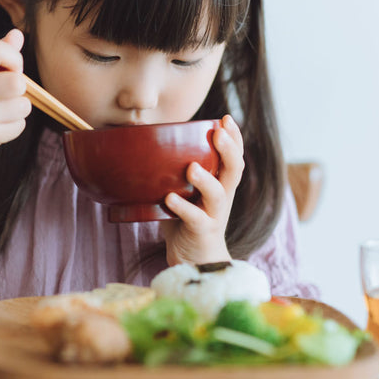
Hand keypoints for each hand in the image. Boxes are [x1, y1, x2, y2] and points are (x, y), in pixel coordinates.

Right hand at [0, 29, 32, 161]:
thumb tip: (17, 34)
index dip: (13, 56)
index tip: (10, 66)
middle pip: (15, 82)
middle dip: (19, 84)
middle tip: (8, 89)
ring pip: (22, 105)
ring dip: (18, 106)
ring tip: (0, 108)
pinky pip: (19, 125)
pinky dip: (14, 124)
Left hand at [161, 115, 243, 265]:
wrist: (193, 259)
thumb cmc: (185, 219)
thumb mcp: (184, 189)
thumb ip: (174, 169)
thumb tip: (144, 138)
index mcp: (221, 184)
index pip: (234, 157)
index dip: (234, 137)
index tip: (225, 118)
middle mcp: (223, 197)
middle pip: (234, 170)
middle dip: (229, 150)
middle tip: (218, 132)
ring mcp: (214, 216)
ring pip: (218, 195)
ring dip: (206, 180)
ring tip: (192, 168)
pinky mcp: (202, 233)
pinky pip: (195, 219)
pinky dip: (183, 208)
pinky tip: (169, 199)